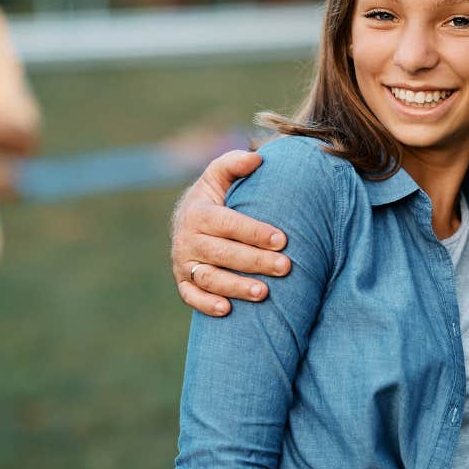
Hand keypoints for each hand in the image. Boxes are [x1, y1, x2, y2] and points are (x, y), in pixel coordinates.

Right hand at [171, 150, 289, 316]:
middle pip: (223, 253)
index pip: (228, 224)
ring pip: (209, 278)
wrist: (187, 221)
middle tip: (285, 267)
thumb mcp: (219, 175)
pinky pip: (191, 297)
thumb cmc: (215, 197)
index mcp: (198, 212)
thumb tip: (257, 158)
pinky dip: (206, 304)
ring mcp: (183, 263)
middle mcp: (187, 239)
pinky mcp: (183, 282)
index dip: (255, 232)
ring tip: (264, 293)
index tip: (282, 240)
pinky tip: (227, 310)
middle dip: (255, 261)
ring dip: (236, 286)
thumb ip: (235, 164)